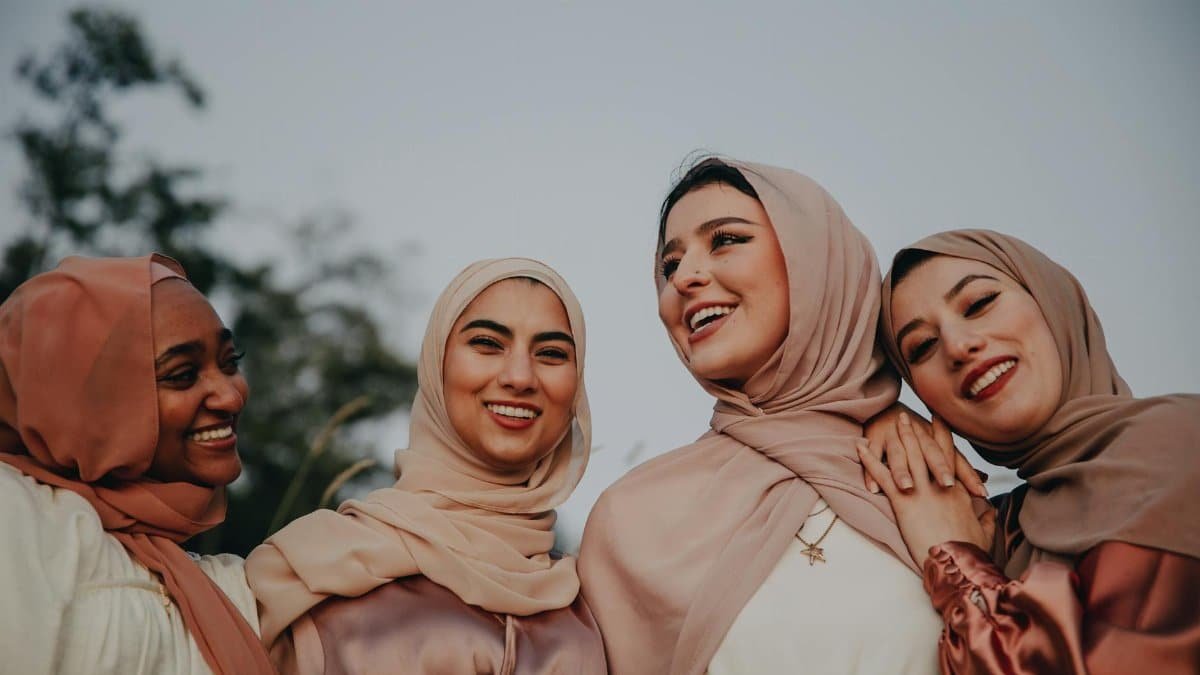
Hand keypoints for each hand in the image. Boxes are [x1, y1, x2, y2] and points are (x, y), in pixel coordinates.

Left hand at [857, 413, 994, 567]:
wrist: (959, 564)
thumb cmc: (971, 552)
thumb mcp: (984, 532)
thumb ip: (987, 518)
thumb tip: (991, 512)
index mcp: (958, 490)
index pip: (949, 455)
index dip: (943, 435)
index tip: (938, 419)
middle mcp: (939, 484)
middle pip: (926, 450)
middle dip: (916, 430)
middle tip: (907, 414)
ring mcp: (921, 491)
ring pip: (907, 456)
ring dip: (898, 437)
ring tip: (891, 421)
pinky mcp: (904, 502)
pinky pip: (883, 475)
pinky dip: (870, 460)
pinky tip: (860, 447)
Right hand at [861, 403, 986, 497]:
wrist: (884, 408)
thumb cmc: (916, 436)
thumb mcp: (938, 448)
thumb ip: (960, 467)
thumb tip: (985, 481)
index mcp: (936, 441)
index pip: (955, 459)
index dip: (968, 474)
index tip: (981, 493)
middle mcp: (918, 436)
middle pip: (930, 452)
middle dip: (939, 468)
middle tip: (947, 485)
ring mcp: (895, 437)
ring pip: (899, 454)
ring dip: (902, 470)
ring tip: (907, 487)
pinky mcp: (874, 438)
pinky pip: (873, 455)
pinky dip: (871, 470)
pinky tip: (873, 488)